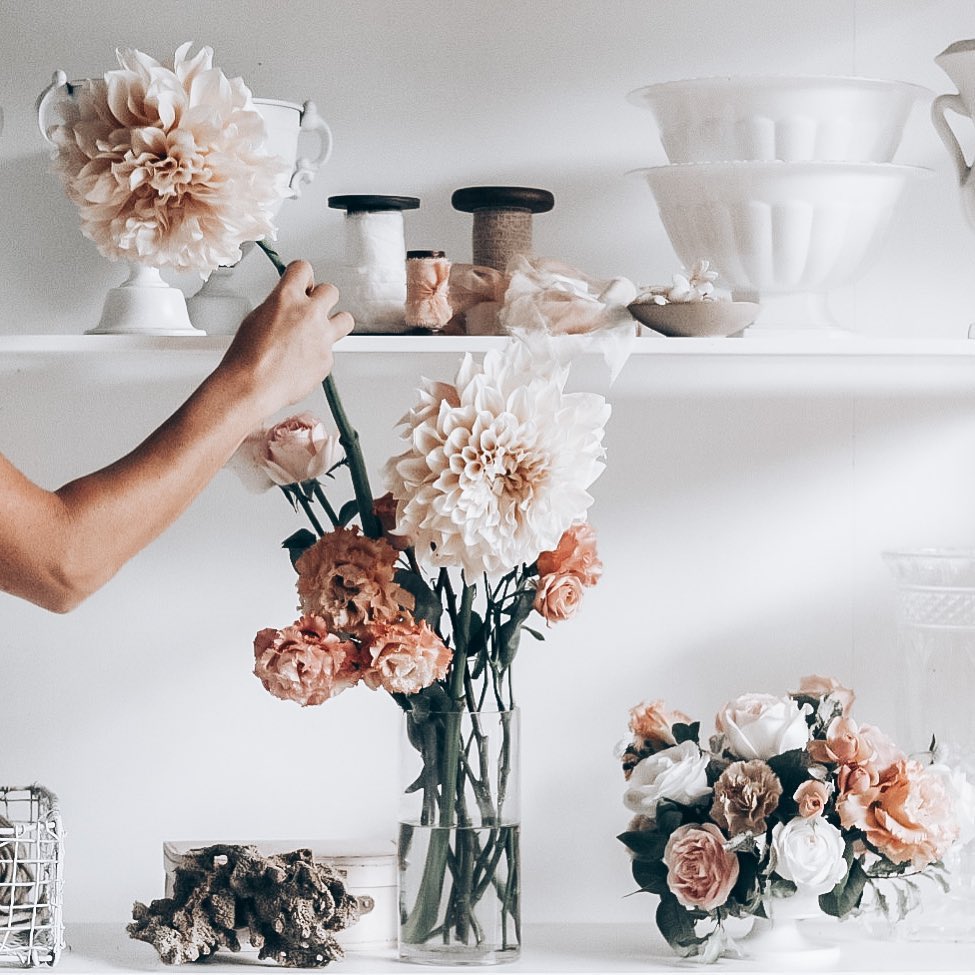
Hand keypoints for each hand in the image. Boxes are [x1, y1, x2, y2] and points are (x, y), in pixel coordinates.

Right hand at [217, 260, 353, 419]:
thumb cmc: (247, 356)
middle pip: (331, 291)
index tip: (302, 282)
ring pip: (345, 319)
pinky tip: (302, 362)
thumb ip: (279, 306)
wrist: (252, 385)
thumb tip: (288, 306)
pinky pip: (330, 351)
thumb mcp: (256, 317)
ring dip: (334, 322)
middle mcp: (309, 313)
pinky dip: (319, 355)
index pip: (304, 269)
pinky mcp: (327, 359)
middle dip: (321, 298)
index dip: (302, 276)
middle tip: (311, 309)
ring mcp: (322, 337)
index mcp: (287, 298)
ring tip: (320, 332)